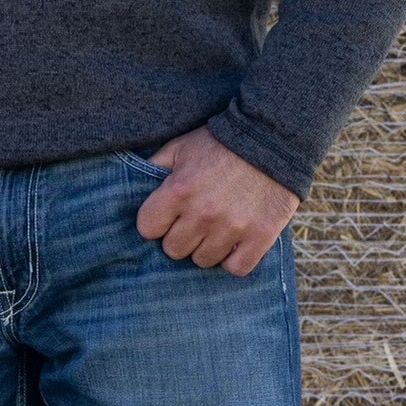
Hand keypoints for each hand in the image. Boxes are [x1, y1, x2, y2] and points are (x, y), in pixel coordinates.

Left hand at [135, 128, 299, 276]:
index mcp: (179, 190)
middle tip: (195, 221)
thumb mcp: (181, 146)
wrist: (272, 136)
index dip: (155, 223)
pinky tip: (236, 243)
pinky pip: (236, 268)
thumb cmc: (221, 142)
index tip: (168, 216)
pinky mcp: (260, 236)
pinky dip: (234, 259)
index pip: (147, 229)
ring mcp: (232, 227)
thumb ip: (155, 167)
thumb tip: (133, 183)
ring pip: (203, 261)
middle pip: (174, 250)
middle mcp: (203, 213)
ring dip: (207, 248)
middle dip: (181, 236)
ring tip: (217, 228)